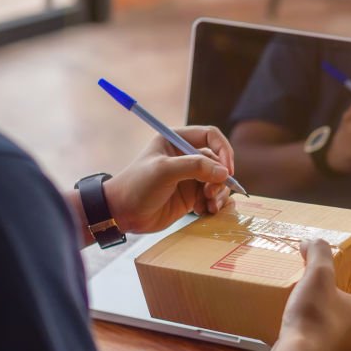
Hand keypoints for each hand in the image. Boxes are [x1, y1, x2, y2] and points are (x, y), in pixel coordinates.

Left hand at [104, 126, 235, 233]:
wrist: (123, 214)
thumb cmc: (138, 186)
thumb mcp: (164, 171)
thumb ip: (195, 167)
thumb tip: (224, 173)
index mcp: (176, 140)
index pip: (211, 136)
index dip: (223, 150)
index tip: (227, 170)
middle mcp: (186, 156)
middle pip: (218, 161)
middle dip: (220, 178)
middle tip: (210, 193)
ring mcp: (190, 176)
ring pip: (219, 181)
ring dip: (219, 194)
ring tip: (209, 206)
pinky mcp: (191, 195)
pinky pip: (213, 196)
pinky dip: (213, 204)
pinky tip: (203, 211)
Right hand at [270, 239, 350, 350]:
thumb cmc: (314, 316)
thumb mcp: (317, 275)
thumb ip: (319, 254)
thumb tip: (313, 241)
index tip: (348, 293)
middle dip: (340, 316)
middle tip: (320, 304)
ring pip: (338, 343)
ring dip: (325, 334)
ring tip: (305, 322)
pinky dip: (311, 349)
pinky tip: (296, 340)